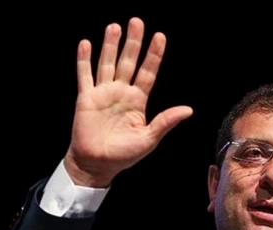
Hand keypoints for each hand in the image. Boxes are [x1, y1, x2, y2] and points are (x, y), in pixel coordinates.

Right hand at [65, 17, 192, 186]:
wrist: (97, 164)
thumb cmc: (124, 154)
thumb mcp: (149, 138)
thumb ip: (165, 121)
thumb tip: (188, 110)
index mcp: (138, 101)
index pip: (148, 72)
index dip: (154, 55)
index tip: (160, 37)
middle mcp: (121, 92)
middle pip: (128, 62)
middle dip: (133, 42)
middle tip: (137, 22)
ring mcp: (103, 93)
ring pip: (107, 63)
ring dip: (110, 45)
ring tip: (114, 27)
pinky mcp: (86, 98)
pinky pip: (85, 76)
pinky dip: (84, 60)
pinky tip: (86, 44)